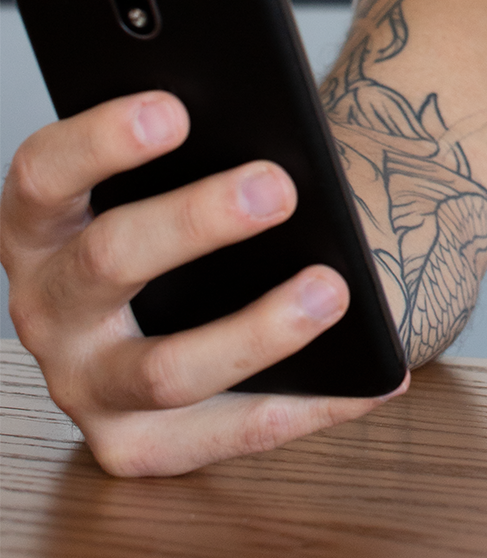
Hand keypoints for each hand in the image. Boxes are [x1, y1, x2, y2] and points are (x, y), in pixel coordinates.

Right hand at [1, 92, 405, 476]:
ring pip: (163, 370)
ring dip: (256, 331)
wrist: (203, 303)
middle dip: (196, 222)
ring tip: (331, 289)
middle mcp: (48, 307)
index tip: (174, 110)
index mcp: (39, 225)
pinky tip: (376, 378)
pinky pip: (227, 435)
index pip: (45, 174)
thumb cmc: (192, 223)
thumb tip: (274, 148)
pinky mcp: (133, 447)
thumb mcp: (176, 179)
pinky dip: (311, 406)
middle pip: (107, 261)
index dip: (100, 141)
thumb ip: (202, 157)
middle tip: (278, 187)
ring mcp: (83, 385)